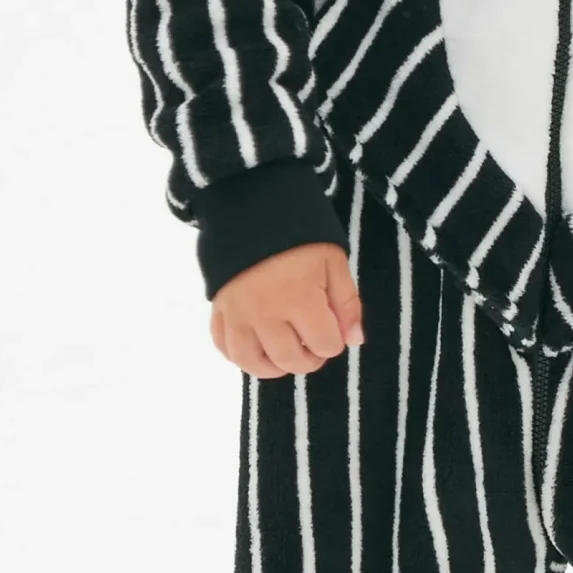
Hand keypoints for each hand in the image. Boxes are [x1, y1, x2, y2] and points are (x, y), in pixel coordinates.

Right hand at [209, 241, 363, 377]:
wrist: (250, 205)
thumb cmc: (299, 234)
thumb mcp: (333, 260)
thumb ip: (346, 302)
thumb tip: (354, 341)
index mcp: (299, 299)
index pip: (325, 346)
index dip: (334, 341)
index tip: (332, 326)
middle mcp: (265, 314)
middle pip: (290, 360)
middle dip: (309, 358)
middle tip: (313, 341)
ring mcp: (237, 314)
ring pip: (252, 363)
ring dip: (274, 366)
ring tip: (286, 352)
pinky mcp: (218, 309)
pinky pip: (224, 347)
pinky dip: (239, 356)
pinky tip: (256, 347)